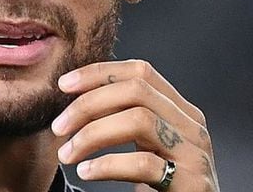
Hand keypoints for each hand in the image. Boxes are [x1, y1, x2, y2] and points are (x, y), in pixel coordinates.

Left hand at [52, 60, 218, 191]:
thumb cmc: (164, 186)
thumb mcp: (150, 146)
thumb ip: (127, 120)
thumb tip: (76, 98)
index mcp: (181, 111)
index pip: (141, 72)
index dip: (99, 72)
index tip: (62, 85)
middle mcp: (192, 126)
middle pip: (137, 91)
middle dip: (89, 104)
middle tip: (58, 127)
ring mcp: (195, 154)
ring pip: (139, 120)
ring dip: (92, 134)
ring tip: (67, 154)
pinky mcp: (191, 183)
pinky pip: (144, 164)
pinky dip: (108, 165)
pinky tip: (86, 172)